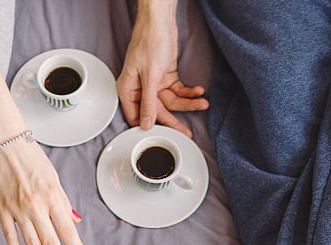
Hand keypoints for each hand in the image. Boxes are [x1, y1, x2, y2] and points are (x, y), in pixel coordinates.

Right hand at [0, 140, 85, 244]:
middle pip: (50, 242)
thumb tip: (74, 221)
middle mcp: (35, 205)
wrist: (4, 143)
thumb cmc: (31, 157)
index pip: (67, 230)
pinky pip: (9, 235)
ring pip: (31, 242)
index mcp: (52, 196)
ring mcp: (16, 209)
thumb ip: (63, 202)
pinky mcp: (1, 209)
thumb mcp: (54, 178)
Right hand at [117, 6, 207, 136]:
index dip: (150, 127)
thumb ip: (148, 102)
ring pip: (171, 102)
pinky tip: (198, 91)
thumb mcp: (149, 76)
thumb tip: (145, 123)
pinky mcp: (166, 78)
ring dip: (188, 103)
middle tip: (187, 132)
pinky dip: (188, 92)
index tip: (164, 137)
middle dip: (175, 120)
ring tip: (202, 103)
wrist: (160, 22)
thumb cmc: (148, 42)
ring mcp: (154, 84)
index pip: (136, 116)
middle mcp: (140, 89)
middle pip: (157, 111)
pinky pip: (178, 91)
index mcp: (129, 90)